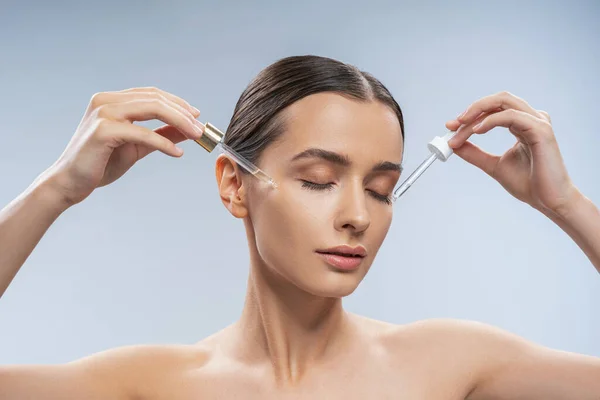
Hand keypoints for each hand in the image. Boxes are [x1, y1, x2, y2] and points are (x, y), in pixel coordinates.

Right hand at [45, 87, 203, 204]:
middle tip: (201, 129)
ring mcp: (103, 113)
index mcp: (111, 100)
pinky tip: (177, 153)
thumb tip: (189, 130)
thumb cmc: (101, 163)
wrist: (71, 182)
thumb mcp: (138, 146)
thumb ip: (161, 134)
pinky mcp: (103, 130)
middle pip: (155, 99)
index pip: (152, 94)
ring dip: (179, 122)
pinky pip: (143, 134)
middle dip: (183, 113)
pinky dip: (164, 143)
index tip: (197, 116)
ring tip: (196, 136)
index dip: (177, 103)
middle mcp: (106, 100)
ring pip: (152, 109)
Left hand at [445, 91, 579, 216]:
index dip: (469, 115)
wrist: (548, 201)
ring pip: (503, 103)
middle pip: (497, 100)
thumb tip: (452, 144)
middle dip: (472, 110)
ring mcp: (537, 122)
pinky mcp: (541, 130)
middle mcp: (530, 118)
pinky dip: (490, 120)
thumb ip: (475, 153)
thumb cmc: (528, 183)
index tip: (449, 127)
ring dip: (477, 114)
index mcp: (521, 124)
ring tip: (461, 129)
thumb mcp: (493, 165)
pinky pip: (511, 116)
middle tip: (453, 125)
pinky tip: (476, 131)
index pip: (492, 110)